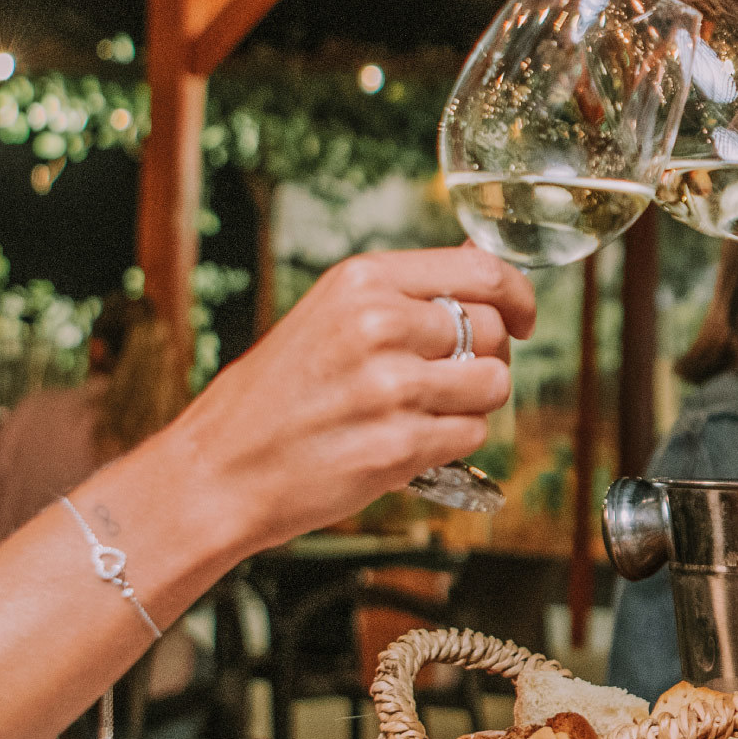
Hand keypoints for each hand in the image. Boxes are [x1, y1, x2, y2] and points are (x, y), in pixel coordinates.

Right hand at [161, 246, 534, 550]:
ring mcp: (391, 386)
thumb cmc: (276, 396)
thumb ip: (406, 294)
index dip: (517, 296)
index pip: (481, 270)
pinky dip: (453, 442)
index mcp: (363, 281)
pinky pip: (472, 434)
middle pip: (493, 329)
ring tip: (425, 412)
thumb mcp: (330, 314)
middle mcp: (380, 324)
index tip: (521, 318)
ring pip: (493, 384)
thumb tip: (483, 267)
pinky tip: (408, 443)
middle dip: (486, 358)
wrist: (217, 470)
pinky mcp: (400, 444)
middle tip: (450, 380)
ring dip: (473, 403)